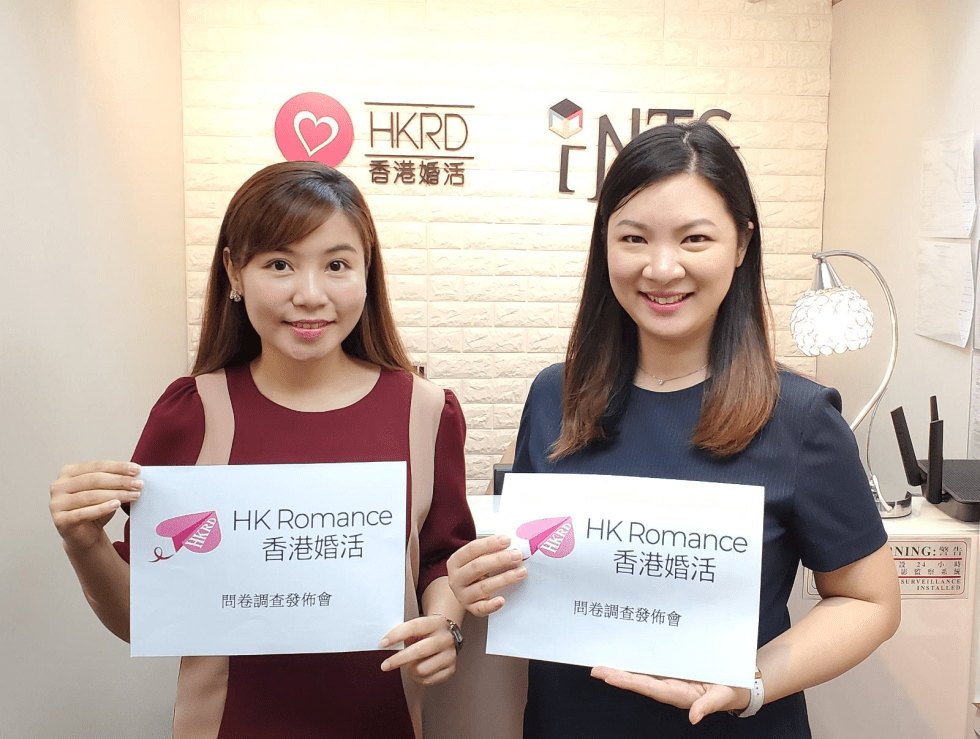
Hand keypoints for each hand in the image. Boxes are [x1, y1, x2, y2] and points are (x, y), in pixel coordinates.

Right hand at [49, 461, 141, 552]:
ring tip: (134, 495)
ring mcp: (56, 503)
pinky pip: (84, 513)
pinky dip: (102, 508)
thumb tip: (135, 474)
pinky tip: (117, 505)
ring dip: (117, 494)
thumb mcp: (104, 491)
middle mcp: (58, 486)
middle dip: (120, 481)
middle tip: (139, 483)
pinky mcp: (60, 520)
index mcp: (67, 472)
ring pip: (91, 496)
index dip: (118, 467)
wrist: (84, 535)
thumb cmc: (94, 509)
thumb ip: (114, 480)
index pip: (96, 466)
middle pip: (94, 480)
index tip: (137, 469)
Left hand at [379, 615, 457, 685]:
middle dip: (398, 659)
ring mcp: (450, 655)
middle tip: (385, 665)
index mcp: (436, 623)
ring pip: (422, 669)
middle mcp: (445, 638)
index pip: (414, 627)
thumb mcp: (420, 626)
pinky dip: (418, 678)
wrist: (449, 637)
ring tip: (408, 665)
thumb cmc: (428, 633)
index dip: (397, 635)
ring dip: (409, 670)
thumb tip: (385, 645)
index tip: (383, 643)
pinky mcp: (451, 669)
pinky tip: (417, 671)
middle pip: (419, 651)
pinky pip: (428, 680)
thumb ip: (405, 633)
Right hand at [447, 535, 526, 616]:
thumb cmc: (475, 570)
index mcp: (456, 561)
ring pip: (483, 587)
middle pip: (477, 567)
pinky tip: (502, 600)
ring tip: (521, 572)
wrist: (464, 590)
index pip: (472, 549)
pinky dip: (491, 605)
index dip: (490, 543)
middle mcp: (456, 578)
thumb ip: (491, 550)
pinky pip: (481, 608)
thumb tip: (512, 545)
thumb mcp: (477, 558)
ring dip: (504, 579)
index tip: (507, 540)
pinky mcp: (471, 608)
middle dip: (500, 560)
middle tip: (517, 555)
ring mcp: (462, 595)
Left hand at [590, 667, 749, 724]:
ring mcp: (671, 677)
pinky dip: (637, 659)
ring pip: (642, 672)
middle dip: (617, 675)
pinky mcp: (674, 668)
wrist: (738, 683)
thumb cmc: (730, 690)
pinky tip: (623, 654)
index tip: (610, 678)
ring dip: (622, 668)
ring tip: (601, 665)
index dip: (629, 682)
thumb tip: (693, 718)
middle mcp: (670, 686)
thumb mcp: (722, 697)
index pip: (649, 688)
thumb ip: (707, 706)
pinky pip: (652, 663)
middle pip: (639, 681)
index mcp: (679, 694)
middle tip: (595, 670)